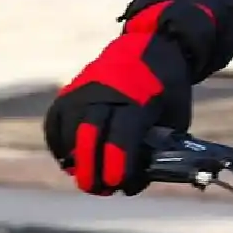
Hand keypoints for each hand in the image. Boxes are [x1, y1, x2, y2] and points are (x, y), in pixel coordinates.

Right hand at [42, 0, 214, 194]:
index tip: (119, 185)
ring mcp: (86, 88)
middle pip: (89, 135)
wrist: (155, 44)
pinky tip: (69, 157)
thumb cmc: (169, 87)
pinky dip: (58, 142)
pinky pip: (55, 119)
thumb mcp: (177, 115)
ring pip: (69, 129)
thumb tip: (137, 179)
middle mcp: (108, 92)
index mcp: (139, 98)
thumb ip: (159, 146)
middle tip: (99, 188)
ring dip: (74, 158)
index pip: (121, 138)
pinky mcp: (72, 88)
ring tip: (86, 175)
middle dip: (91, 169)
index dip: (118, 166)